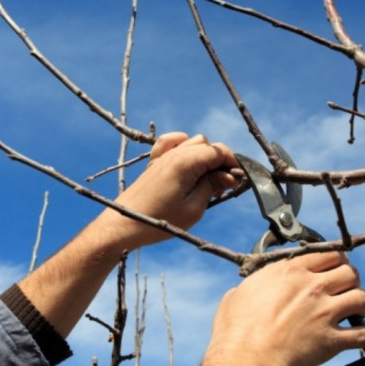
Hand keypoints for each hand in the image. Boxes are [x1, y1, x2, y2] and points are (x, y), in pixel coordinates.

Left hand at [101, 132, 238, 247]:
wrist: (126, 224)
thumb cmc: (160, 220)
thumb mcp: (194, 209)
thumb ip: (213, 186)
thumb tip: (229, 175)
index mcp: (185, 162)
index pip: (218, 151)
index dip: (232, 163)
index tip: (238, 180)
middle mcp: (174, 153)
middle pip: (207, 145)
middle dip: (220, 161)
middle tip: (223, 185)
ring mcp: (163, 156)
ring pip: (193, 142)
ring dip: (204, 156)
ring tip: (207, 179)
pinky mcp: (155, 162)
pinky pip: (172, 142)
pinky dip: (183, 145)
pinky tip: (188, 161)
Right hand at [192, 252, 364, 365]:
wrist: (247, 360)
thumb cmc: (236, 330)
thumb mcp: (239, 295)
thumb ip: (256, 286)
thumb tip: (254, 288)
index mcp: (291, 272)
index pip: (328, 254)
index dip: (337, 260)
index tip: (337, 267)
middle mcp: (313, 287)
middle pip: (350, 272)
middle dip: (352, 280)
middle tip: (347, 288)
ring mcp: (325, 313)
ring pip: (362, 298)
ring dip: (363, 303)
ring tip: (359, 310)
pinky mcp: (332, 340)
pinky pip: (364, 335)